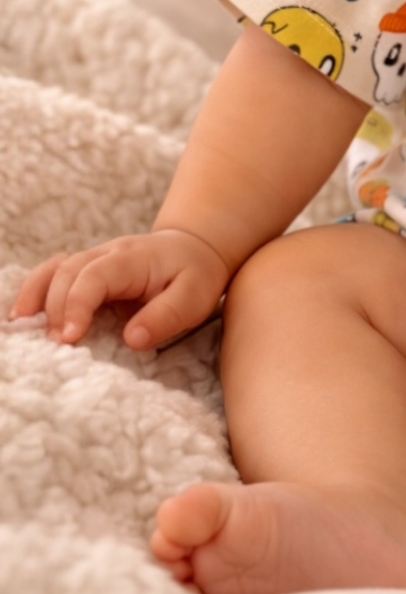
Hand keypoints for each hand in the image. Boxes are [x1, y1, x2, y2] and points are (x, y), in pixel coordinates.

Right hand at [7, 228, 229, 350]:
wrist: (196, 248)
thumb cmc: (196, 274)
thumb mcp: (194, 297)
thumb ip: (166, 316)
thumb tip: (132, 339)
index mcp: (132, 259)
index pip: (94, 277)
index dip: (77, 305)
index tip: (69, 337)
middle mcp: (108, 254)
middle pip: (68, 272)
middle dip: (54, 308)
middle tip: (54, 345)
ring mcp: (95, 259)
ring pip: (55, 268)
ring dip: (36, 295)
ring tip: (21, 326)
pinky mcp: (88, 269)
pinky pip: (55, 272)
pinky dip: (36, 289)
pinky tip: (24, 313)